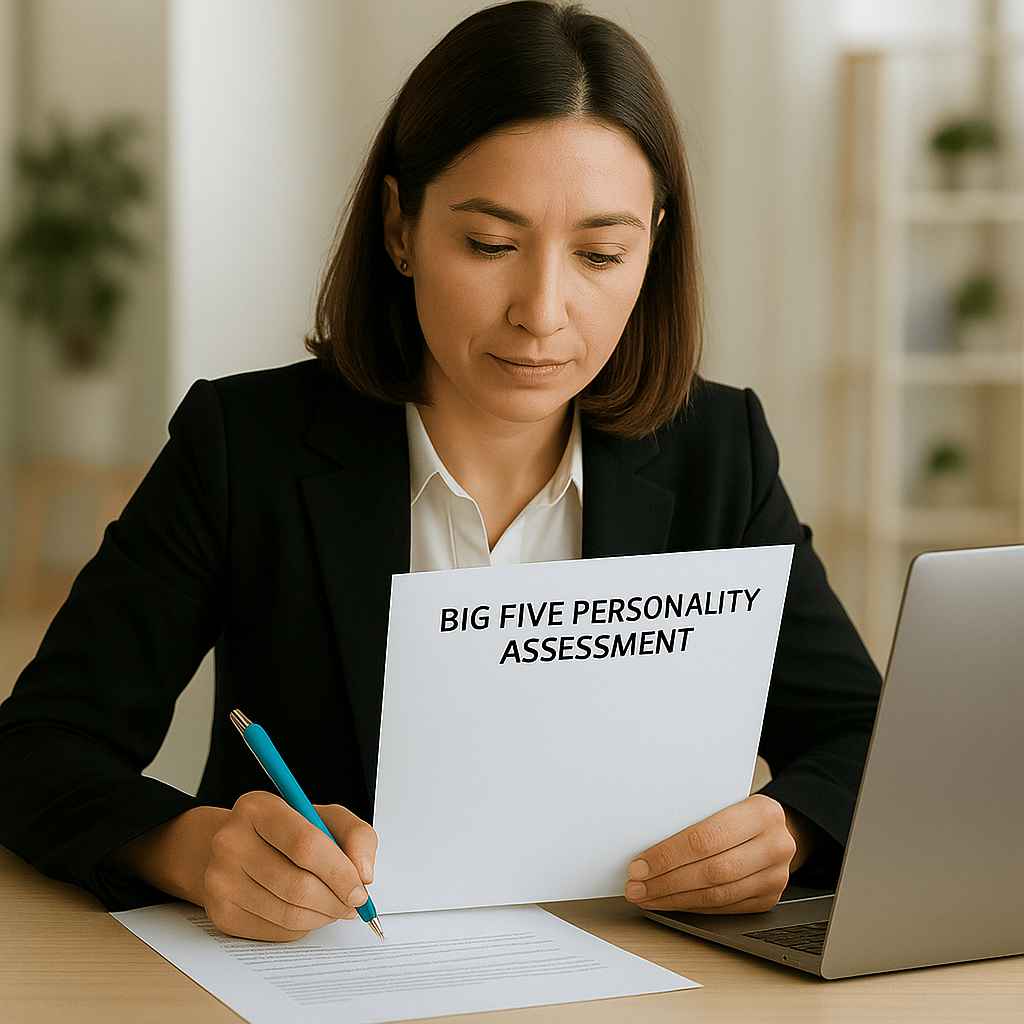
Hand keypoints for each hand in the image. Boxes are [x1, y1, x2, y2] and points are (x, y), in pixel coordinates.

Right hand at [199, 791, 378, 940]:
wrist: (233, 848)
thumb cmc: (284, 832)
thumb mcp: (323, 817)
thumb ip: (355, 835)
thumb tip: (364, 873)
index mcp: (259, 808)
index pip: (306, 844)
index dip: (339, 871)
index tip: (359, 887)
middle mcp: (232, 842)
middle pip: (298, 885)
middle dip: (336, 900)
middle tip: (352, 902)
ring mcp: (221, 880)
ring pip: (289, 913)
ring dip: (323, 916)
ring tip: (333, 905)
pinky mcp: (221, 913)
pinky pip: (276, 931)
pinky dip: (302, 927)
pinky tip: (307, 911)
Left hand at [623, 794, 808, 913]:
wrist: (777, 827)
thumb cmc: (738, 811)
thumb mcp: (723, 800)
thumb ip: (694, 817)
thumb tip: (645, 842)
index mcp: (761, 812)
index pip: (705, 838)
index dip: (668, 855)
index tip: (639, 866)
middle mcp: (775, 845)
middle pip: (712, 871)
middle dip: (666, 882)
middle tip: (636, 887)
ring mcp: (776, 876)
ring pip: (717, 895)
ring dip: (675, 899)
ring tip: (647, 897)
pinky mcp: (769, 898)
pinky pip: (724, 907)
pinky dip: (692, 907)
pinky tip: (671, 902)